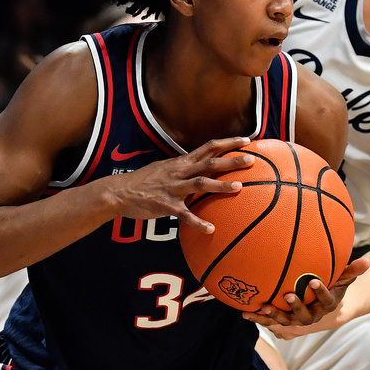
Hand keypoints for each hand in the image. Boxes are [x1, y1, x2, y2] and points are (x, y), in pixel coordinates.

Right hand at [101, 137, 254, 233]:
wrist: (118, 192)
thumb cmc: (145, 181)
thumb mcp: (166, 168)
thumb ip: (185, 167)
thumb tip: (202, 165)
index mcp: (181, 162)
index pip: (209, 147)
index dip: (228, 143)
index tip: (247, 140)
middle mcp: (180, 172)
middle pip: (210, 163)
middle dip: (231, 161)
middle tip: (251, 160)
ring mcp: (173, 188)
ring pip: (200, 184)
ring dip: (220, 186)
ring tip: (239, 188)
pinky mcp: (165, 205)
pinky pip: (184, 214)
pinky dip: (198, 222)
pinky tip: (210, 229)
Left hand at [242, 257, 369, 336]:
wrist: (323, 309)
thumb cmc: (333, 288)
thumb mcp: (343, 279)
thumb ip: (352, 270)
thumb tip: (368, 261)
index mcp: (327, 305)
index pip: (326, 300)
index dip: (321, 292)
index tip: (313, 280)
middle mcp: (312, 316)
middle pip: (304, 316)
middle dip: (296, 307)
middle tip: (287, 295)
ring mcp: (297, 322)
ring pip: (285, 322)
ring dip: (273, 316)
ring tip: (262, 307)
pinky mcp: (283, 322)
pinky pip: (270, 322)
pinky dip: (258, 319)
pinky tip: (245, 312)